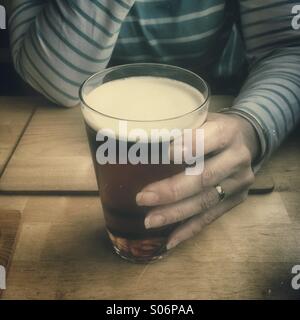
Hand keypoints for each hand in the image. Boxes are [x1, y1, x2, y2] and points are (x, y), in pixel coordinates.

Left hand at [136, 112, 258, 249]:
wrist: (247, 139)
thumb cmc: (213, 128)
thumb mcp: (201, 118)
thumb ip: (179, 128)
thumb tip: (140, 139)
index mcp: (227, 131)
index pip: (206, 140)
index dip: (185, 148)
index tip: (158, 155)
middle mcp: (237, 158)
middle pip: (204, 177)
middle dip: (172, 190)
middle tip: (143, 198)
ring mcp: (239, 182)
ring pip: (206, 202)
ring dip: (176, 213)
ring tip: (150, 221)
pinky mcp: (236, 200)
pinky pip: (211, 217)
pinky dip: (189, 229)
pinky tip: (170, 240)